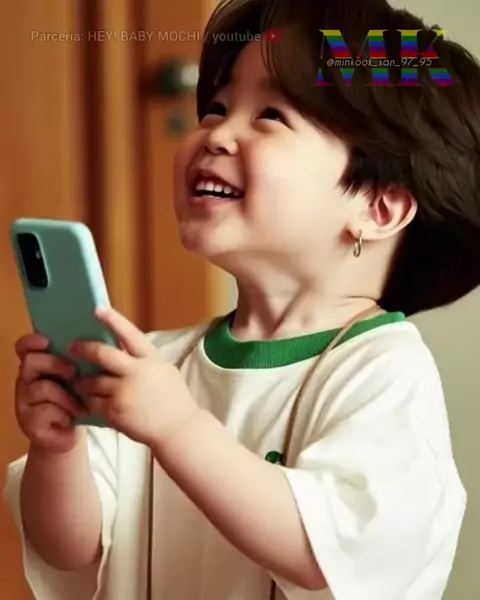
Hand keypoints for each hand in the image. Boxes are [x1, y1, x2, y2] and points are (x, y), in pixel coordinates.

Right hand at [15, 334, 86, 454]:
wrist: (68, 436)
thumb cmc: (75, 402)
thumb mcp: (77, 380)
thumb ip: (77, 361)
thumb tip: (93, 344)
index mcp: (37, 366)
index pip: (24, 347)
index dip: (31, 341)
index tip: (46, 340)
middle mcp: (25, 381)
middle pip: (31, 362)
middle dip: (56, 364)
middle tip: (74, 372)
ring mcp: (24, 402)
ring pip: (43, 388)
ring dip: (67, 396)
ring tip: (80, 406)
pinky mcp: (28, 422)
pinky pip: (46, 411)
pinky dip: (64, 414)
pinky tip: (71, 419)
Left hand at [71, 308, 198, 447]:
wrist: (179, 430)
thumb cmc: (174, 401)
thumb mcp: (164, 372)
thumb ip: (145, 361)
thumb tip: (123, 348)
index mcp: (151, 360)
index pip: (130, 334)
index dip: (113, 320)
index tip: (98, 309)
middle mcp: (137, 372)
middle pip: (103, 354)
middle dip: (85, 349)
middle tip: (73, 347)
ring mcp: (125, 392)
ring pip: (93, 381)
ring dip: (83, 382)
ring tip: (79, 382)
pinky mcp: (116, 411)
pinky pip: (93, 403)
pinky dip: (89, 402)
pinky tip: (88, 402)